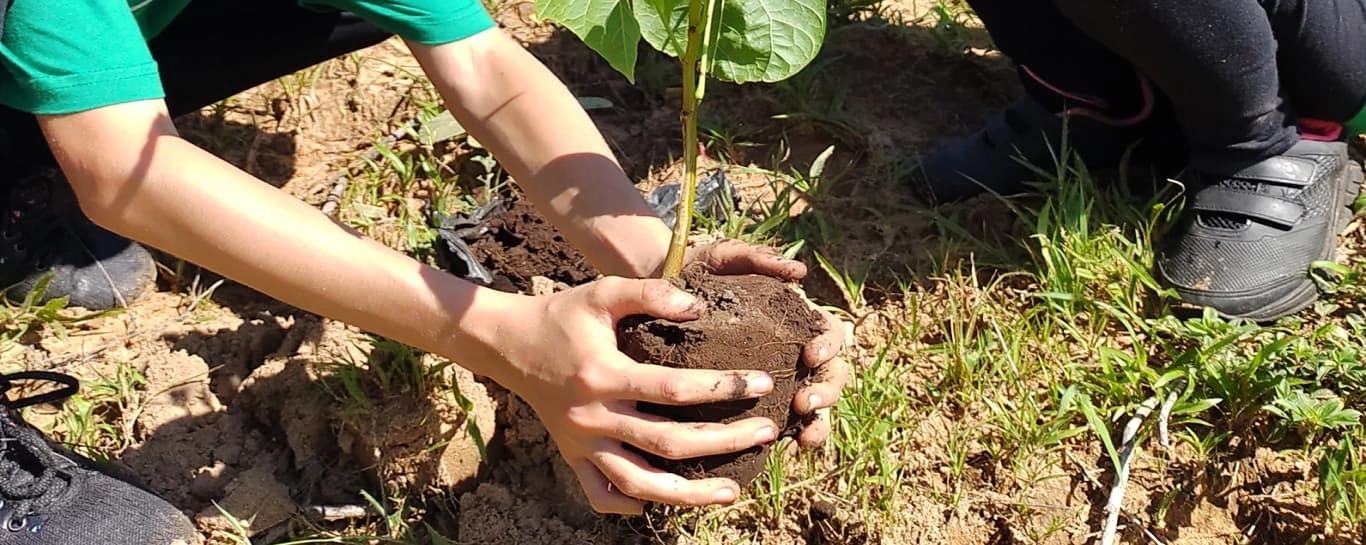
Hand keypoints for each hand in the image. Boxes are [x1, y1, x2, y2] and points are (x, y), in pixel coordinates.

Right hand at [493, 276, 780, 514]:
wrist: (510, 344)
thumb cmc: (564, 314)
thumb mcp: (602, 292)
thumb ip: (650, 292)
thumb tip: (699, 306)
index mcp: (603, 375)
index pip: (674, 389)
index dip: (723, 388)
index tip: (763, 383)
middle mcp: (592, 416)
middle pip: (667, 443)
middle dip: (724, 442)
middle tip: (767, 433)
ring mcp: (581, 443)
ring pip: (638, 483)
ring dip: (688, 494)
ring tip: (731, 493)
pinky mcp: (572, 457)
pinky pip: (601, 493)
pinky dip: (631, 504)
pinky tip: (665, 501)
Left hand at [684, 239, 849, 447]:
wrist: (656, 296)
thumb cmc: (697, 272)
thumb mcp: (724, 257)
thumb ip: (758, 258)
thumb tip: (799, 273)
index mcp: (796, 319)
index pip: (830, 334)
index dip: (830, 347)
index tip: (809, 355)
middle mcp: (792, 351)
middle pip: (831, 374)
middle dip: (826, 390)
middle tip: (804, 401)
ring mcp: (776, 378)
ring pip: (815, 406)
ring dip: (818, 422)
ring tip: (802, 435)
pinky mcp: (752, 401)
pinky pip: (781, 425)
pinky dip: (790, 437)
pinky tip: (782, 448)